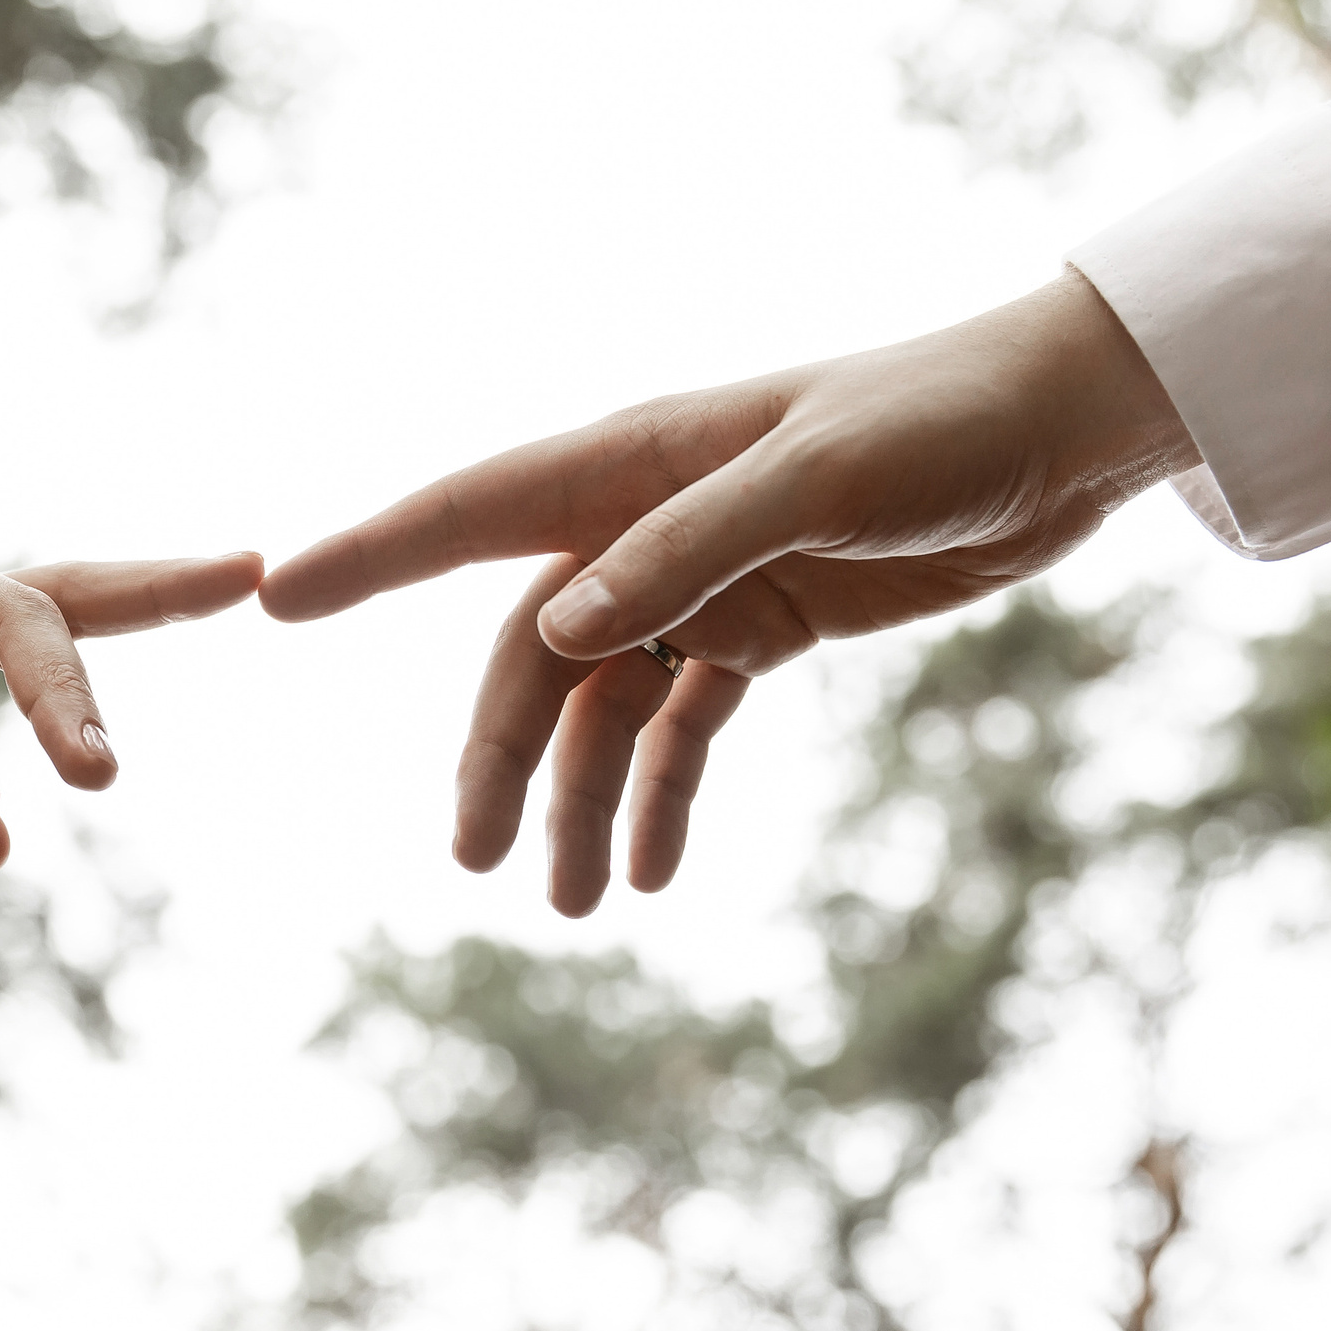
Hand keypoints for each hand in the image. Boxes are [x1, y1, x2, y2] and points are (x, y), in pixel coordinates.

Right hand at [260, 269, 1198, 913]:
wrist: (1058, 434)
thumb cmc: (936, 422)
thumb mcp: (816, 481)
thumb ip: (684, 551)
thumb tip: (557, 634)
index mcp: (631, 463)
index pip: (469, 514)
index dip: (368, 557)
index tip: (272, 596)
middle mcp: (642, 526)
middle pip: (531, 655)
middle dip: (498, 760)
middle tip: (472, 865)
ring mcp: (698, 583)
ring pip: (603, 709)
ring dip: (581, 803)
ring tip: (575, 908)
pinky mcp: (760, 630)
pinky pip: (685, 727)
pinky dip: (661, 797)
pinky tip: (652, 867)